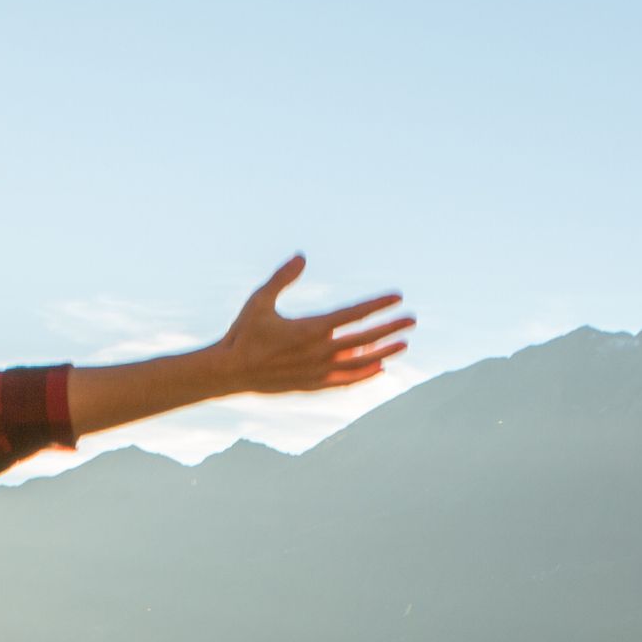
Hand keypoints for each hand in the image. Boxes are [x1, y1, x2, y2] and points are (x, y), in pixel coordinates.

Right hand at [209, 256, 411, 395]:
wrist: (229, 372)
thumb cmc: (243, 333)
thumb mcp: (260, 300)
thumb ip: (282, 278)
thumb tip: (302, 256)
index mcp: (311, 328)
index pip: (354, 314)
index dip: (378, 304)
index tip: (397, 296)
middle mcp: (319, 351)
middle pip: (365, 338)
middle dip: (390, 327)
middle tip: (412, 320)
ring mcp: (318, 371)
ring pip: (360, 362)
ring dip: (383, 352)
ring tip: (403, 345)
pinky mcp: (312, 385)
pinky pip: (346, 381)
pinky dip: (364, 375)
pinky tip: (378, 369)